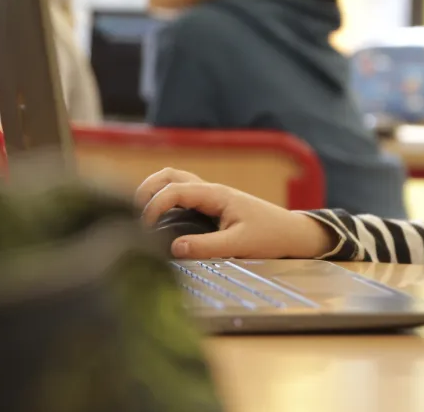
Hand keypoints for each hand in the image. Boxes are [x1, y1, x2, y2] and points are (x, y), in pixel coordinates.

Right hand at [135, 168, 336, 258]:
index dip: (154, 205)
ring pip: (176, 181)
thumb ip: (207, 247)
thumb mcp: (240, 244)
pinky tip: (156, 219)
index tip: (142, 228)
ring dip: (154, 191)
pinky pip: (183, 194)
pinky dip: (165, 199)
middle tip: (130, 213)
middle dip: (147, 189)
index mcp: (216, 194)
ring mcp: (212, 196)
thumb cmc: (271, 236)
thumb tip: (173, 248)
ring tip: (137, 214)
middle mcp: (211, 191)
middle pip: (170, 175)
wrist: (293, 233)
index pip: (175, 189)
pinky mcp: (213, 206)